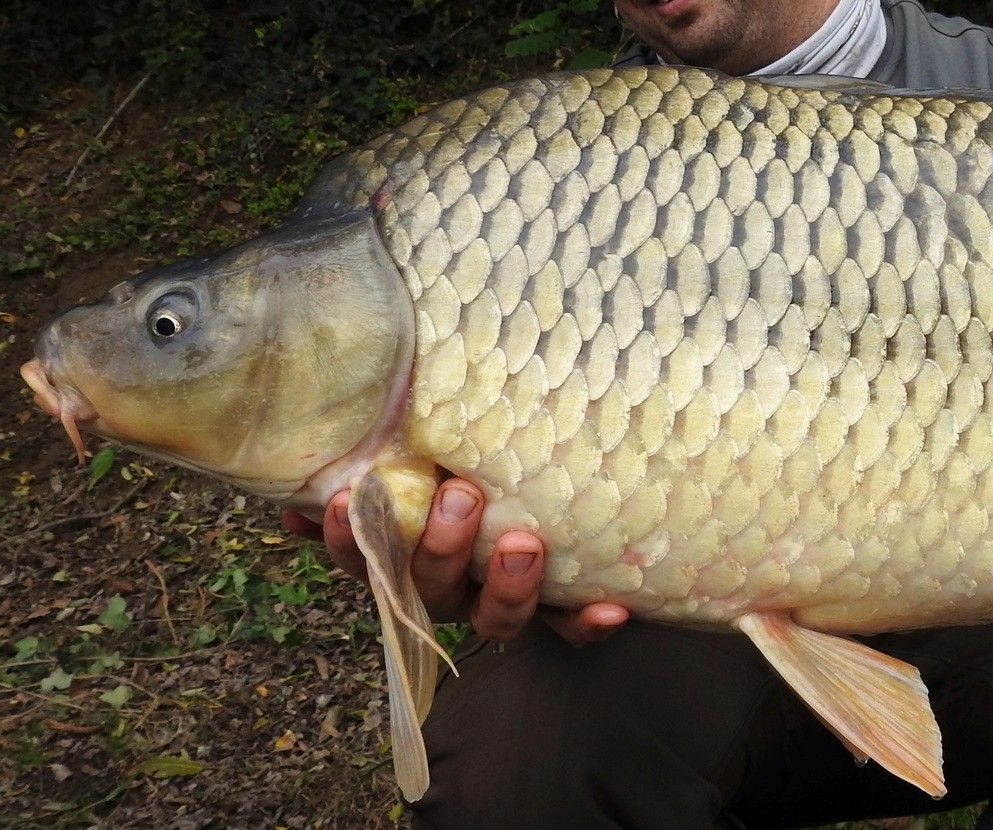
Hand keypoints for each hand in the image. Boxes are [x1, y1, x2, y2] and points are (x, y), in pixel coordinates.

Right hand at [280, 477, 629, 644]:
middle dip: (442, 548)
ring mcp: (499, 602)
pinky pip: (569, 628)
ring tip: (524, 544)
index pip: (361, 560)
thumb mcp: (427, 441)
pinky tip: (612, 609)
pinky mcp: (558, 610)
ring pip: (495, 617)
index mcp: (405, 553)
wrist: (554, 471)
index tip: (344, 500)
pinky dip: (587, 623)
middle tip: (461, 496)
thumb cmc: (468, 454)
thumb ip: (381, 445)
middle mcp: (448, 587)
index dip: (345, 540)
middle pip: (432, 589)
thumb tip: (304, 464)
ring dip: (507, 587)